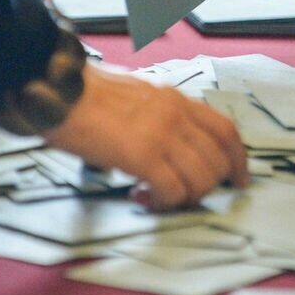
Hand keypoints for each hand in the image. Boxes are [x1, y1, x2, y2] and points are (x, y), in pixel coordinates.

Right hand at [43, 63, 250, 209]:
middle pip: (217, 160)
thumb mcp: (138, 96)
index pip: (225, 130)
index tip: (238, 179)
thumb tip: (172, 147)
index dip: (238, 160)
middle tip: (182, 196)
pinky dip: (162, 203)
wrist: (55, 91)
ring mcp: (161, 133)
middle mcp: (175, 114)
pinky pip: (173, 191)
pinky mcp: (142, 154)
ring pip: (201, 179)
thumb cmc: (86, 97)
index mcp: (176, 99)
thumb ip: (161, 116)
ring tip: (156, 197)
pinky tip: (139, 197)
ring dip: (183, 198)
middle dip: (207, 187)